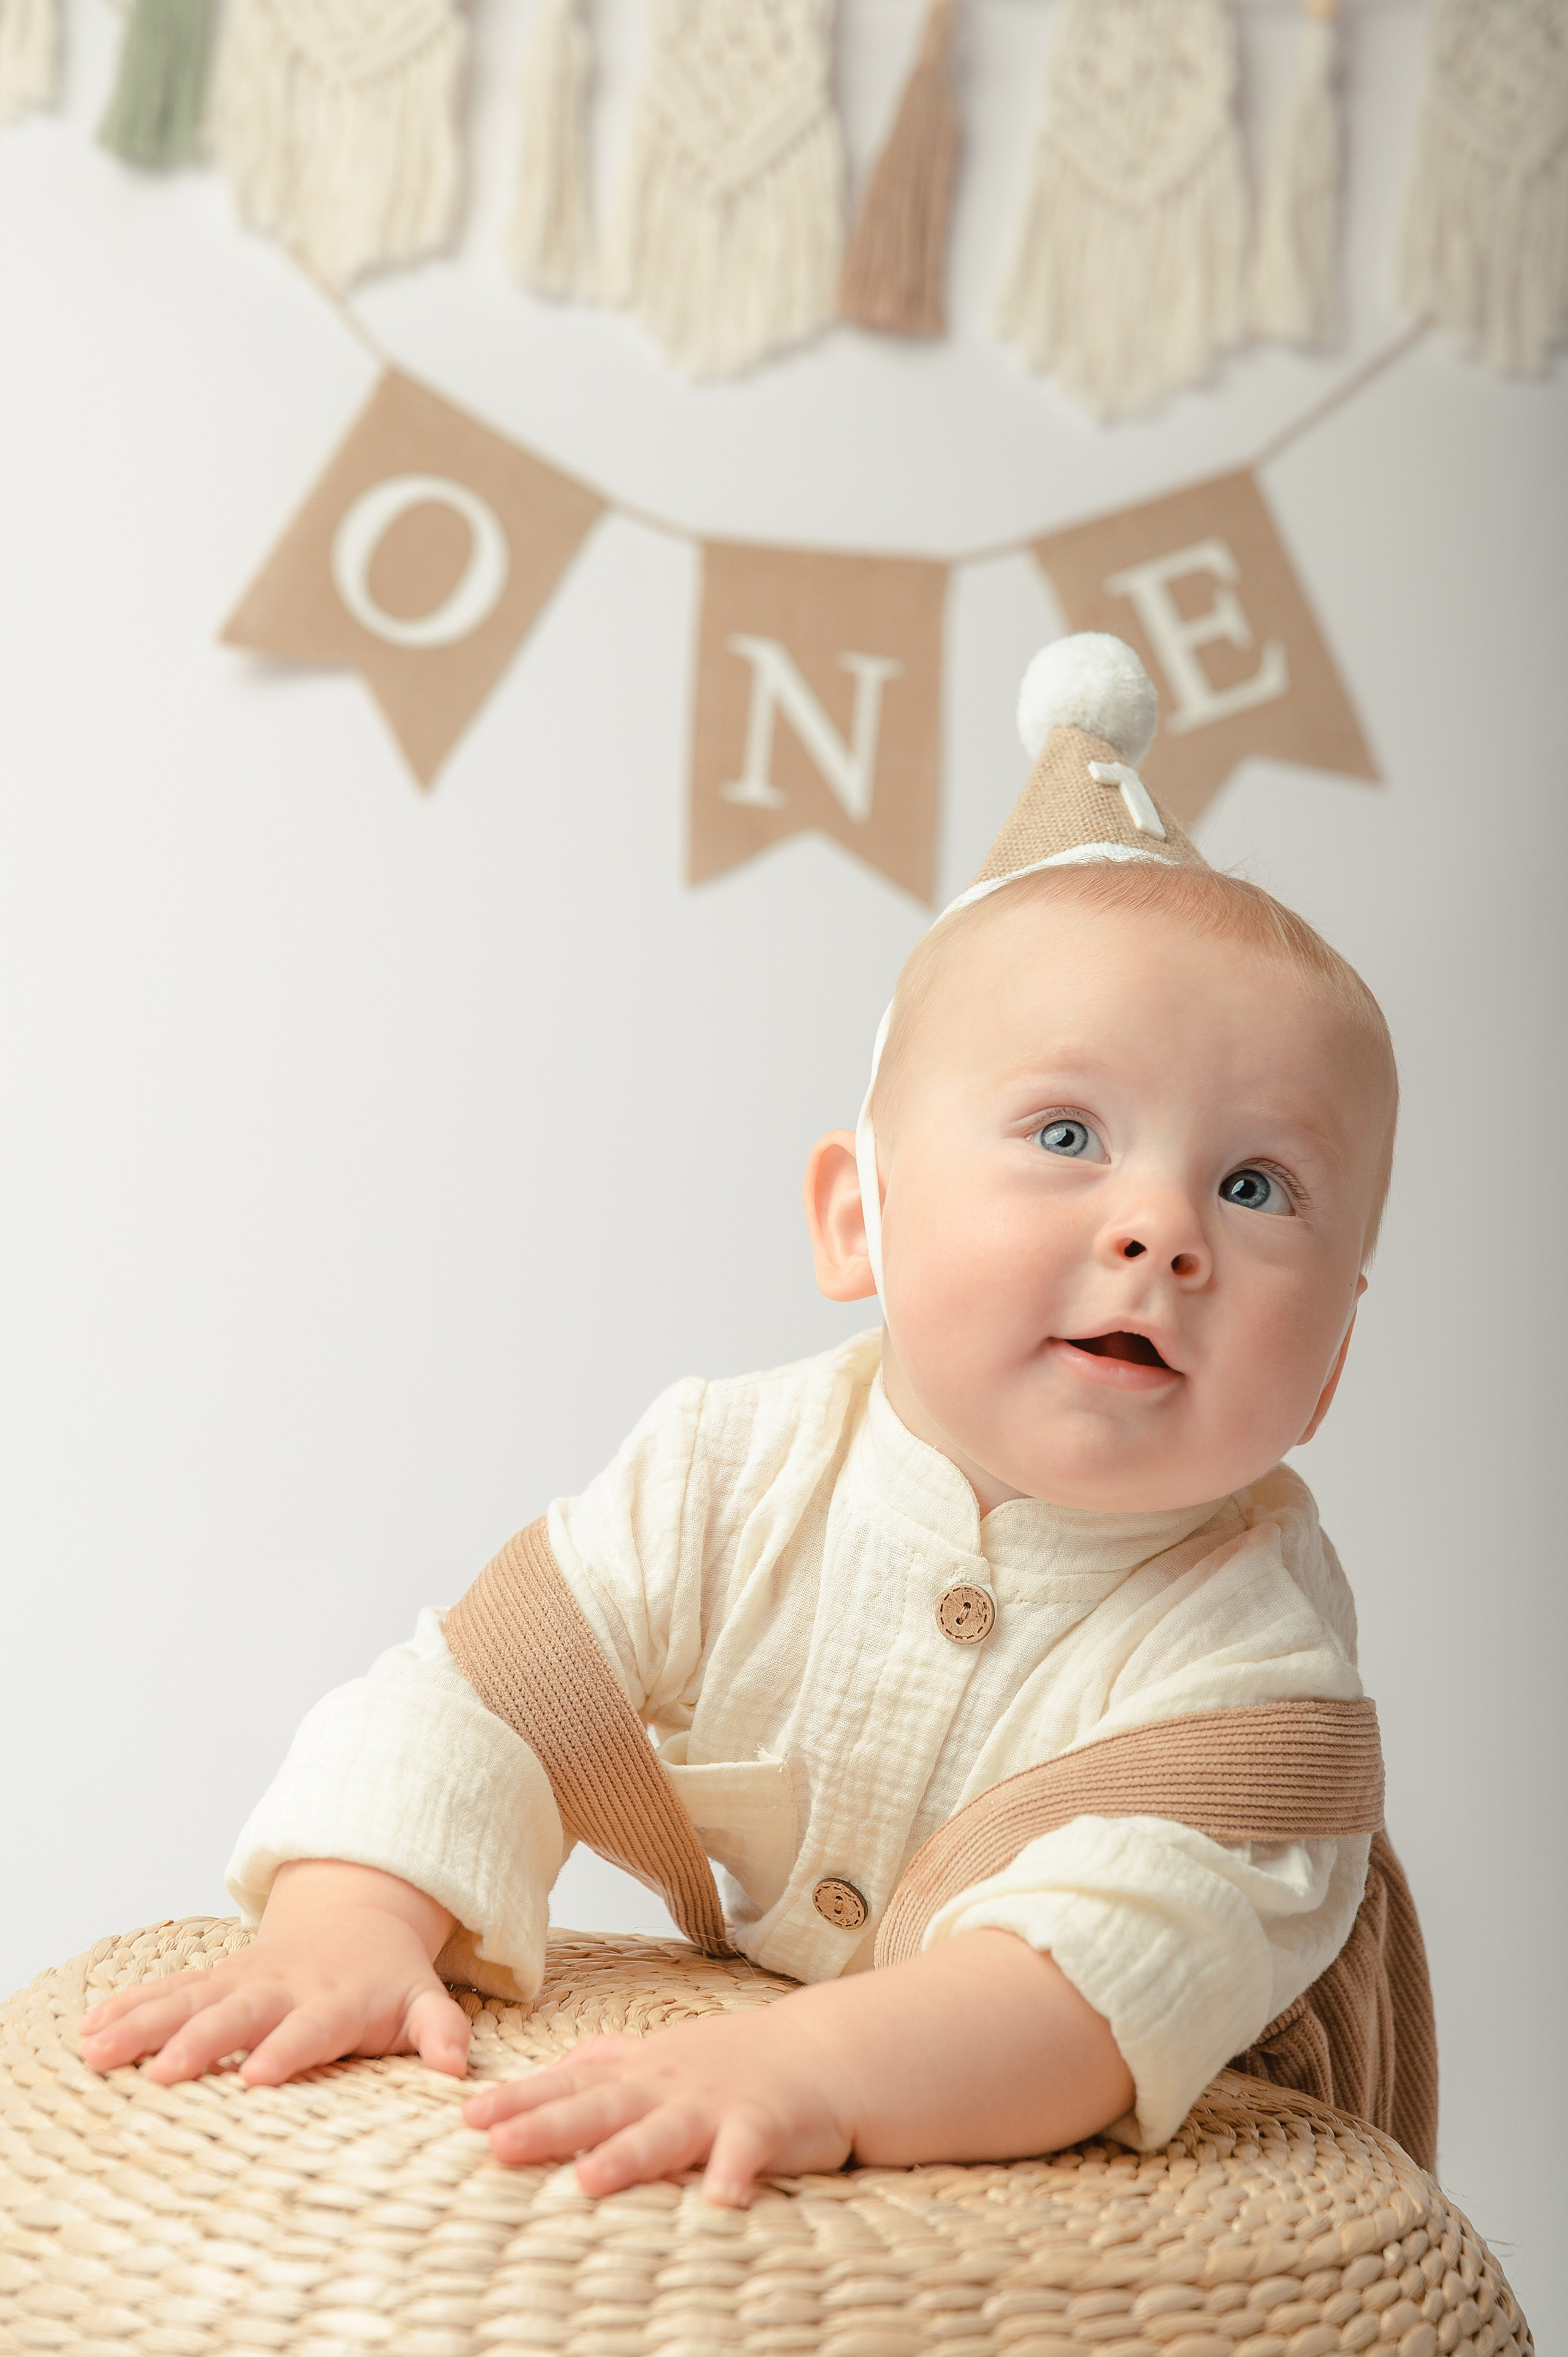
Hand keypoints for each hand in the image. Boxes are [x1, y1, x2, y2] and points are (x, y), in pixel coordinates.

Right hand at [77, 1860, 468, 2087]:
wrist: (356, 1917)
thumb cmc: (388, 1978)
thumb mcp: (424, 1999)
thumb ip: (442, 2030)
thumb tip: (457, 2068)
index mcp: (334, 2000)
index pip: (311, 2028)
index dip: (286, 2050)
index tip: (255, 2078)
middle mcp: (281, 1988)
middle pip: (237, 2013)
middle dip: (199, 2041)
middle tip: (161, 2072)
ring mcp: (242, 1980)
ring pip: (188, 1999)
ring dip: (143, 2022)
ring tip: (98, 2050)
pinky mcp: (215, 1979)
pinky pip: (166, 1990)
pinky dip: (128, 2006)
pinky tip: (89, 2029)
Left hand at [463, 2002, 853, 2205]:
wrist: (821, 2053)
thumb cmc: (736, 2060)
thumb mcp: (665, 2052)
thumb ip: (613, 2058)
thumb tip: (562, 2061)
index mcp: (641, 2073)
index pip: (571, 2083)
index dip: (520, 2099)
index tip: (468, 2116)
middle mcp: (669, 2086)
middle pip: (602, 2106)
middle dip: (549, 2126)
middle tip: (497, 2145)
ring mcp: (716, 2104)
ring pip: (666, 2131)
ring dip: (628, 2155)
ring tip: (588, 2181)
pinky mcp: (764, 2125)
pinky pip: (747, 2151)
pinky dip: (734, 2172)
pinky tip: (719, 2200)